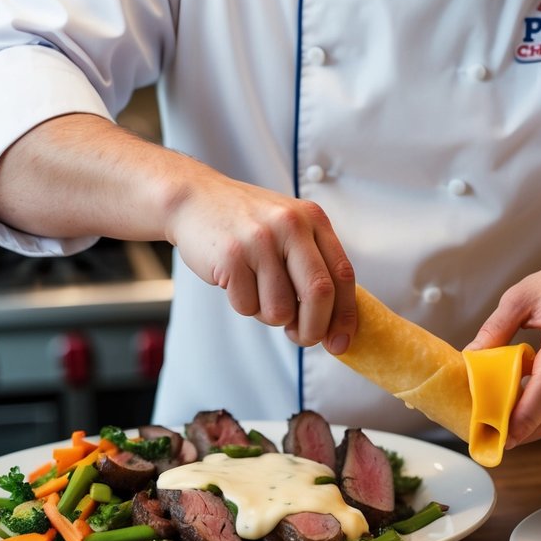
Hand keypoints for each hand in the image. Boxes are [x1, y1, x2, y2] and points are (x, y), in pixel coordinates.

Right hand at [165, 169, 355, 352]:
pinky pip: (247, 306)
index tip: (340, 342)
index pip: (342, 275)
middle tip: (303, 338)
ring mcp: (260, 240)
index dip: (345, 315)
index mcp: (313, 219)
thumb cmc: (247, 223)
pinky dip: (244, 304)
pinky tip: (236, 281)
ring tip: (257, 290)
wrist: (195, 199)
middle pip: (318, 294)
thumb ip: (314, 265)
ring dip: (270, 315)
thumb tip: (333, 324)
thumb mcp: (290, 228)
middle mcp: (290, 225)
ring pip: (280, 309)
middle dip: (313, 328)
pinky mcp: (230, 256)